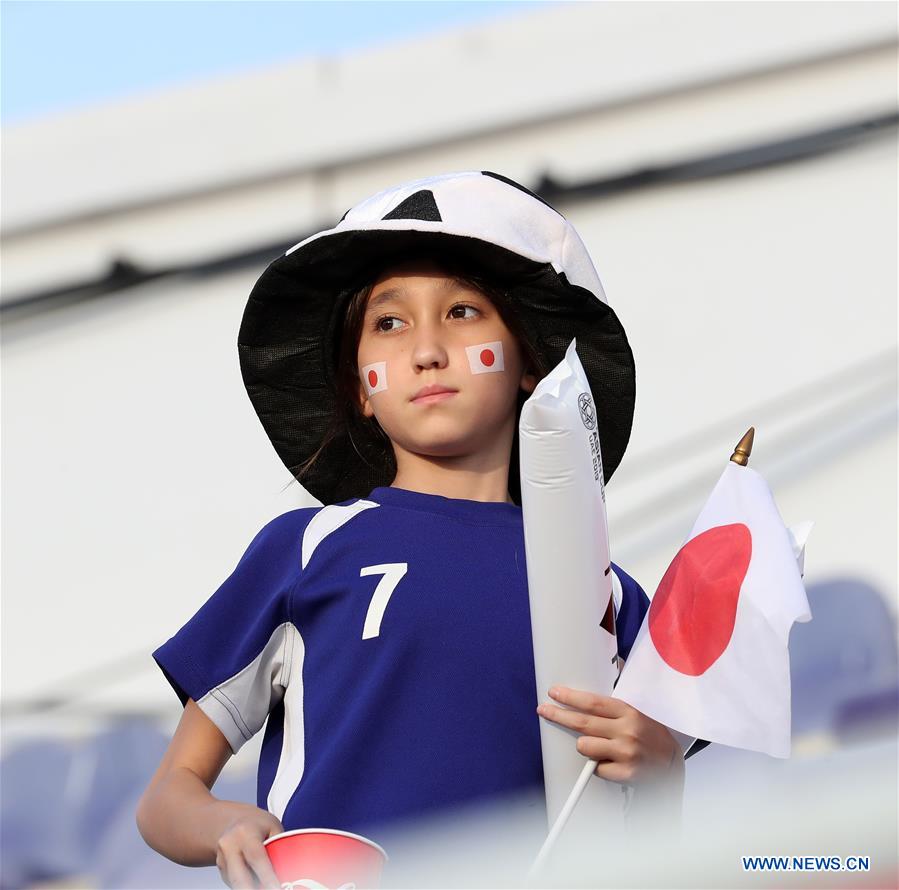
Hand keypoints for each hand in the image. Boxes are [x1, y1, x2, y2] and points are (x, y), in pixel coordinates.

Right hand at [215, 804, 284, 888]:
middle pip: (239, 877)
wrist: (234, 820)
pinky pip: (233, 881)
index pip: (256, 857)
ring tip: (266, 885)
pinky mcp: (220, 868)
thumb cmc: (258, 824)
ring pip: (236, 882)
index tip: (276, 888)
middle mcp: (229, 844)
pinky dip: (246, 884)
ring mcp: (222, 857)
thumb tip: (289, 868)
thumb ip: (278, 845)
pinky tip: (256, 881)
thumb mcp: (273, 827)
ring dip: (250, 887)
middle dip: (252, 889)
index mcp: (245, 832)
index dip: (267, 876)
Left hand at [536, 686, 680, 784]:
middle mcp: (627, 731)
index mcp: (628, 712)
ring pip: (585, 747)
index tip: (553, 692)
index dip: (570, 697)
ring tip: (597, 745)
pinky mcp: (626, 774)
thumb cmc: (649, 733)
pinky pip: (597, 769)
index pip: (593, 702)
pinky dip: (599, 766)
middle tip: (543, 710)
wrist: (671, 764)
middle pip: (583, 723)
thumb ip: (618, 694)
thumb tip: (614, 659)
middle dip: (559, 715)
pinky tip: (611, 761)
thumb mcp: (637, 709)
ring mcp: (627, 753)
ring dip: (585, 746)